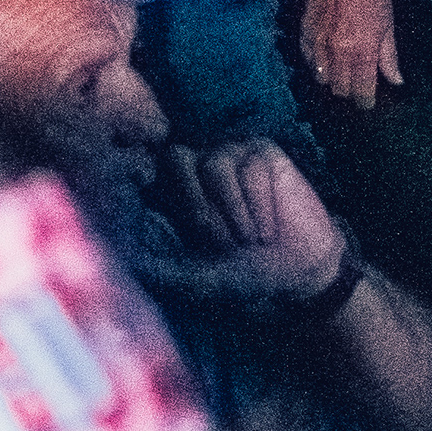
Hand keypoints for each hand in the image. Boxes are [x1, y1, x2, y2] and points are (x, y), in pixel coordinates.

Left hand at [165, 141, 345, 301]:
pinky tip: (268, 230)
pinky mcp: (263, 152)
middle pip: (176, 158)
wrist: (300, 270)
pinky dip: (259, 205)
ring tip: (249, 240)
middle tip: (219, 241)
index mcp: (175, 192)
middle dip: (196, 202)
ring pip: (215, 164)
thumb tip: (131, 264)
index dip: (150, 183)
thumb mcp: (201, 278)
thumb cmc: (245, 273)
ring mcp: (230, 155)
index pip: (149, 170)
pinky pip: (252, 167)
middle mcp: (198, 167)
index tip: (165, 216)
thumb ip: (166, 271)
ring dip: (233, 211)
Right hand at [300, 0, 401, 108]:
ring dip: (331, 78)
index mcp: (362, 51)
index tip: (368, 101)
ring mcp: (318, 41)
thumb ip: (389, 56)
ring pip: (320, 77)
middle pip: (339, 88)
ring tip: (341, 71)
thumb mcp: (387, 23)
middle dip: (349, 90)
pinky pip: (307, 58)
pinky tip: (324, 57)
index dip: (365, 100)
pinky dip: (315, 62)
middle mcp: (337, 51)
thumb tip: (396, 80)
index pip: (361, 90)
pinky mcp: (304, 30)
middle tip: (357, 84)